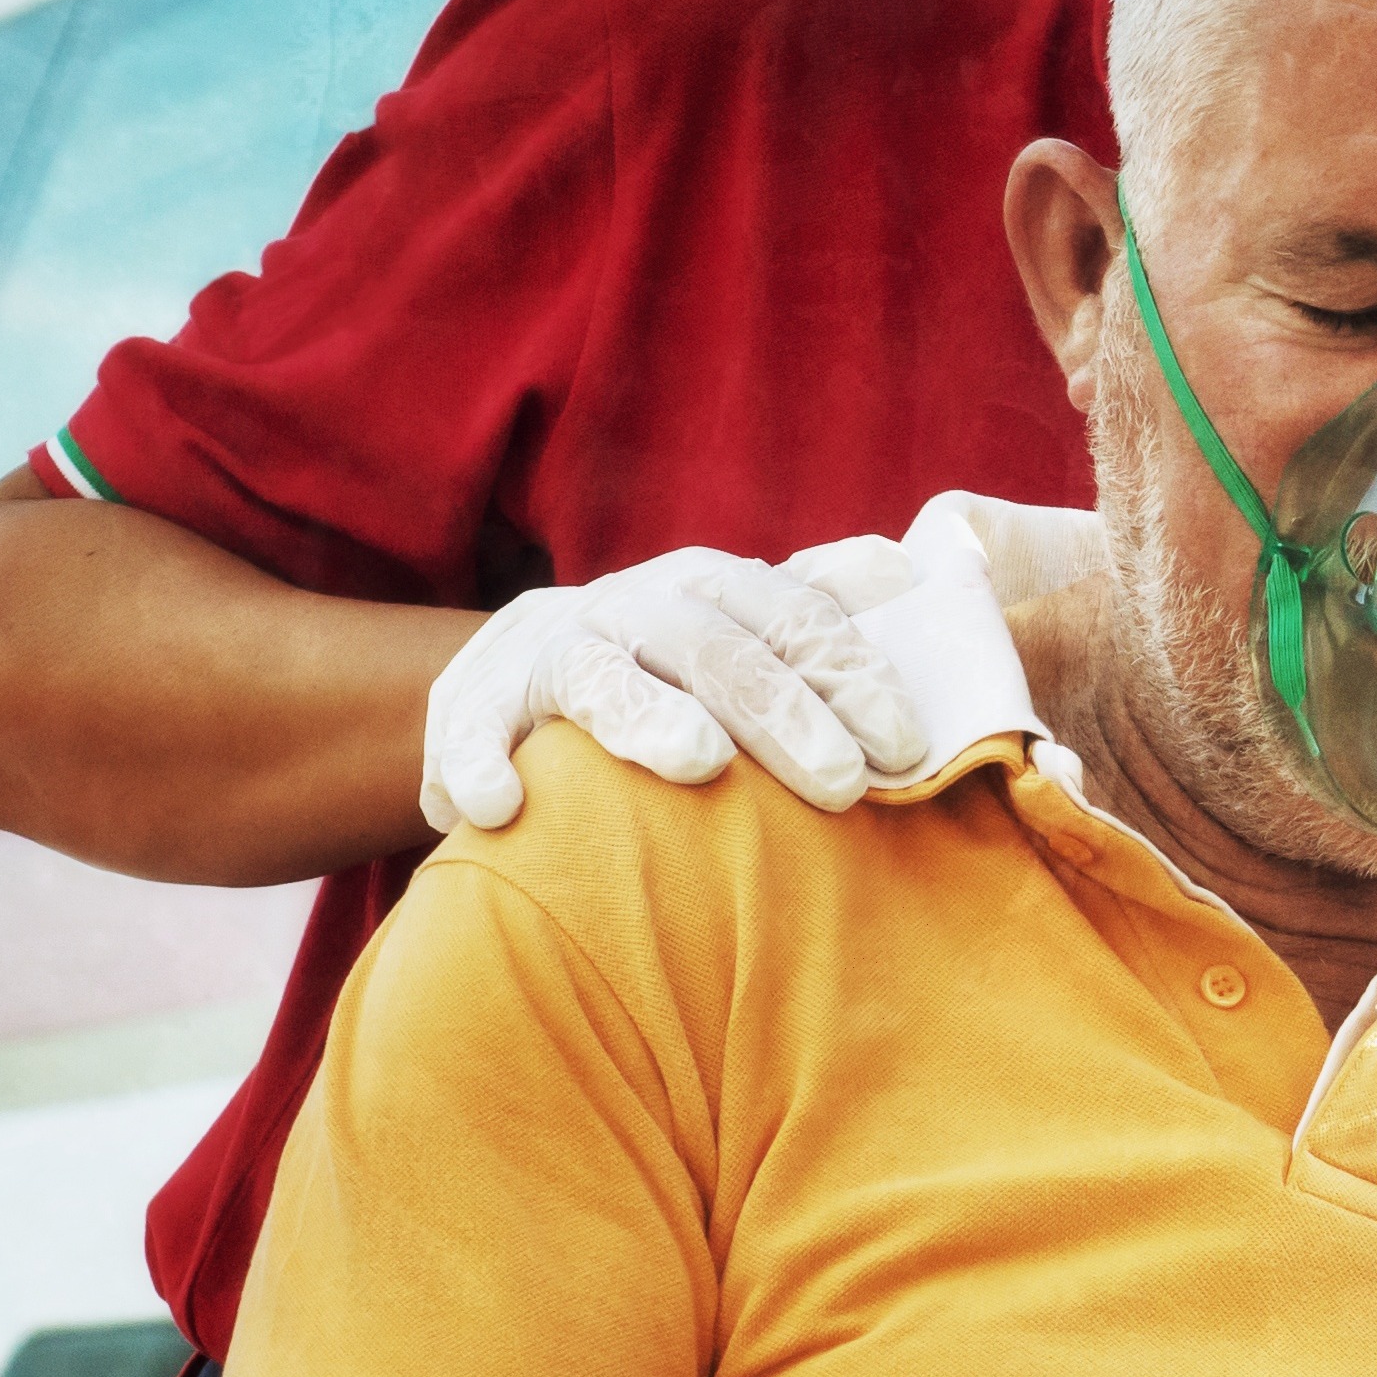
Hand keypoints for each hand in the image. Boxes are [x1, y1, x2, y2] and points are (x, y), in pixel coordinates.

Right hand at [418, 546, 937, 829]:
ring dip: (648, 716)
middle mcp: (629, 606)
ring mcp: (547, 652)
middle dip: (781, 711)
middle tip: (841, 785)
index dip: (848, 673)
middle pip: (712, 648)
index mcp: (707, 588)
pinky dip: (480, 762)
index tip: (903, 746)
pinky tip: (503, 806)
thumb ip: (816, 602)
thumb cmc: (667, 664)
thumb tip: (907, 570)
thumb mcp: (740, 622)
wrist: (523, 678)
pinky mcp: (472, 706)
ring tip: (700, 762)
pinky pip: (469, 730)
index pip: (790, 616)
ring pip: (600, 676)